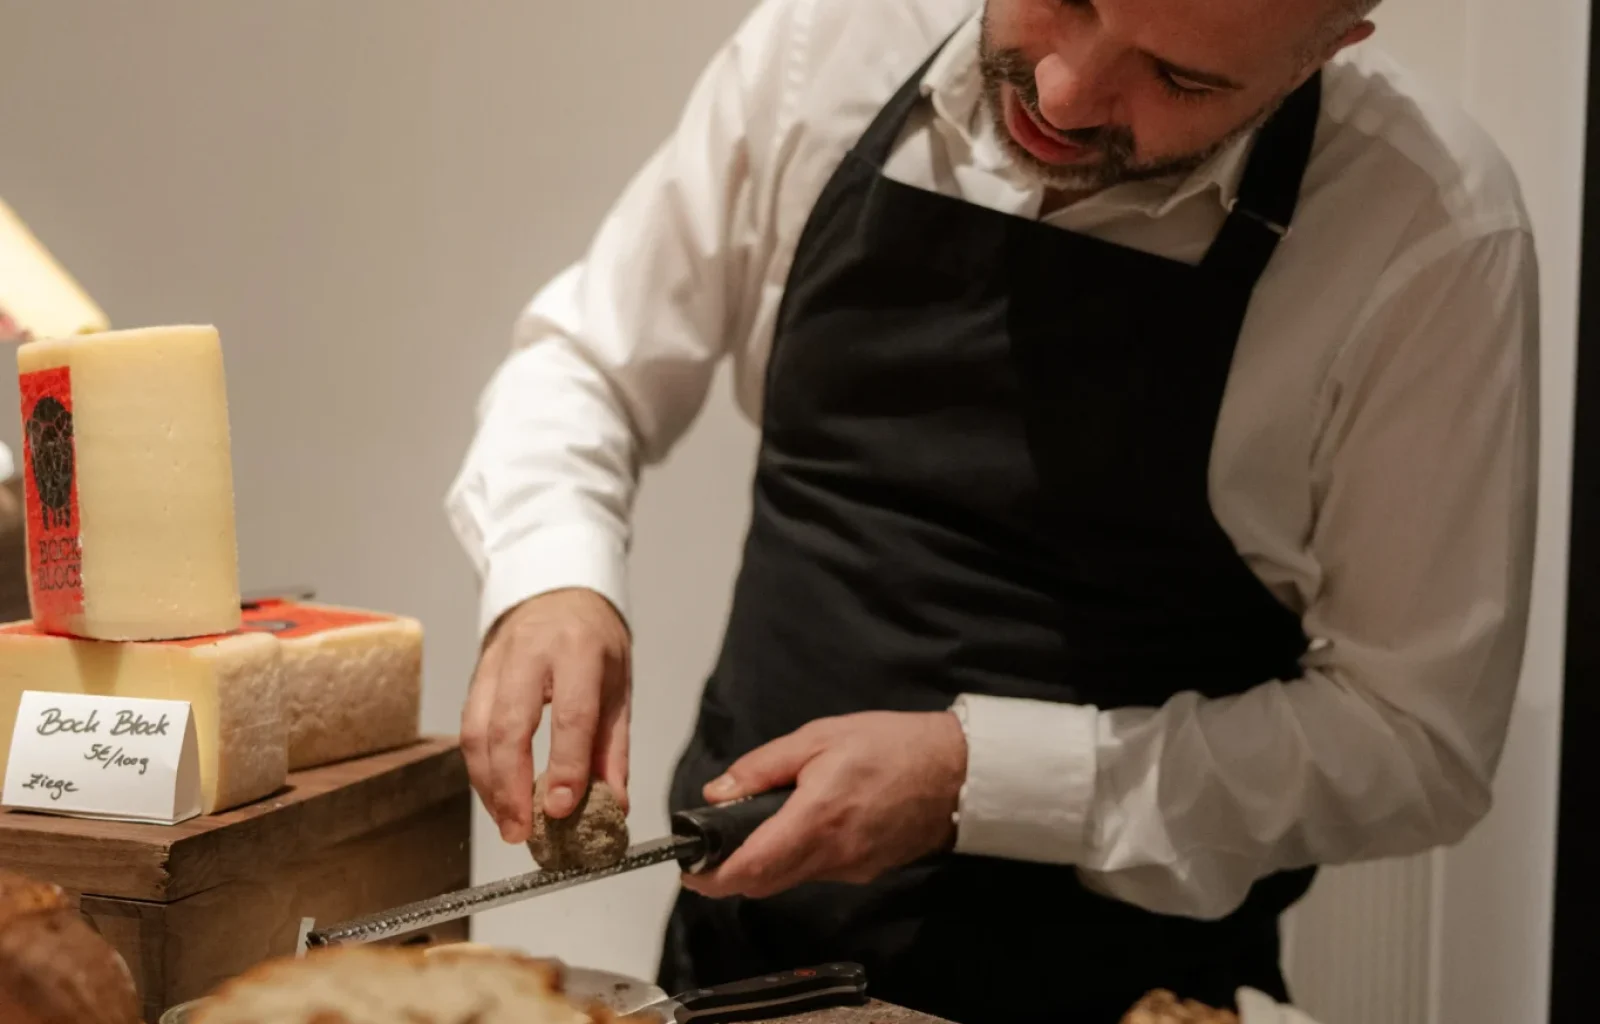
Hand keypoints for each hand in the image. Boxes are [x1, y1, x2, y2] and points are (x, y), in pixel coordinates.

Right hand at [461, 588, 631, 842]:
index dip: (564, 766)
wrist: (557, 591)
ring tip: (508, 824)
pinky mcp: (475, 674)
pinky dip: (479, 769)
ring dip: (488, 785)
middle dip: (511, 785)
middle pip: (509, 725)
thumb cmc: (594, 641)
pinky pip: (468, 727)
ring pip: (477, 730)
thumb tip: (613, 806)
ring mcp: (496, 661)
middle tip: (522, 831)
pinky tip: (494, 796)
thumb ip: (613, 749)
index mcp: (579, 650)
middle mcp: (531, 652)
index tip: (561, 809)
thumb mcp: (619, 686)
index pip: (570, 714)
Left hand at [682, 711, 966, 899]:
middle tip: (713, 849)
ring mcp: (850, 869)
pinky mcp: (866, 873)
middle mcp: (831, 855)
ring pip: (789, 881)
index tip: (690, 870)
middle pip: (763, 884)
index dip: (713, 877)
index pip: (750, 868)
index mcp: (814, 819)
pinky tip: (803, 826)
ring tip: (759, 827)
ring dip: (765, 865)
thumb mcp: (819, 738)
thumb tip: (718, 793)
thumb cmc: (891, 746)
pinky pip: (817, 873)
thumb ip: (763, 767)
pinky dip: (797, 858)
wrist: (955, 772)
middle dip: (731, 874)